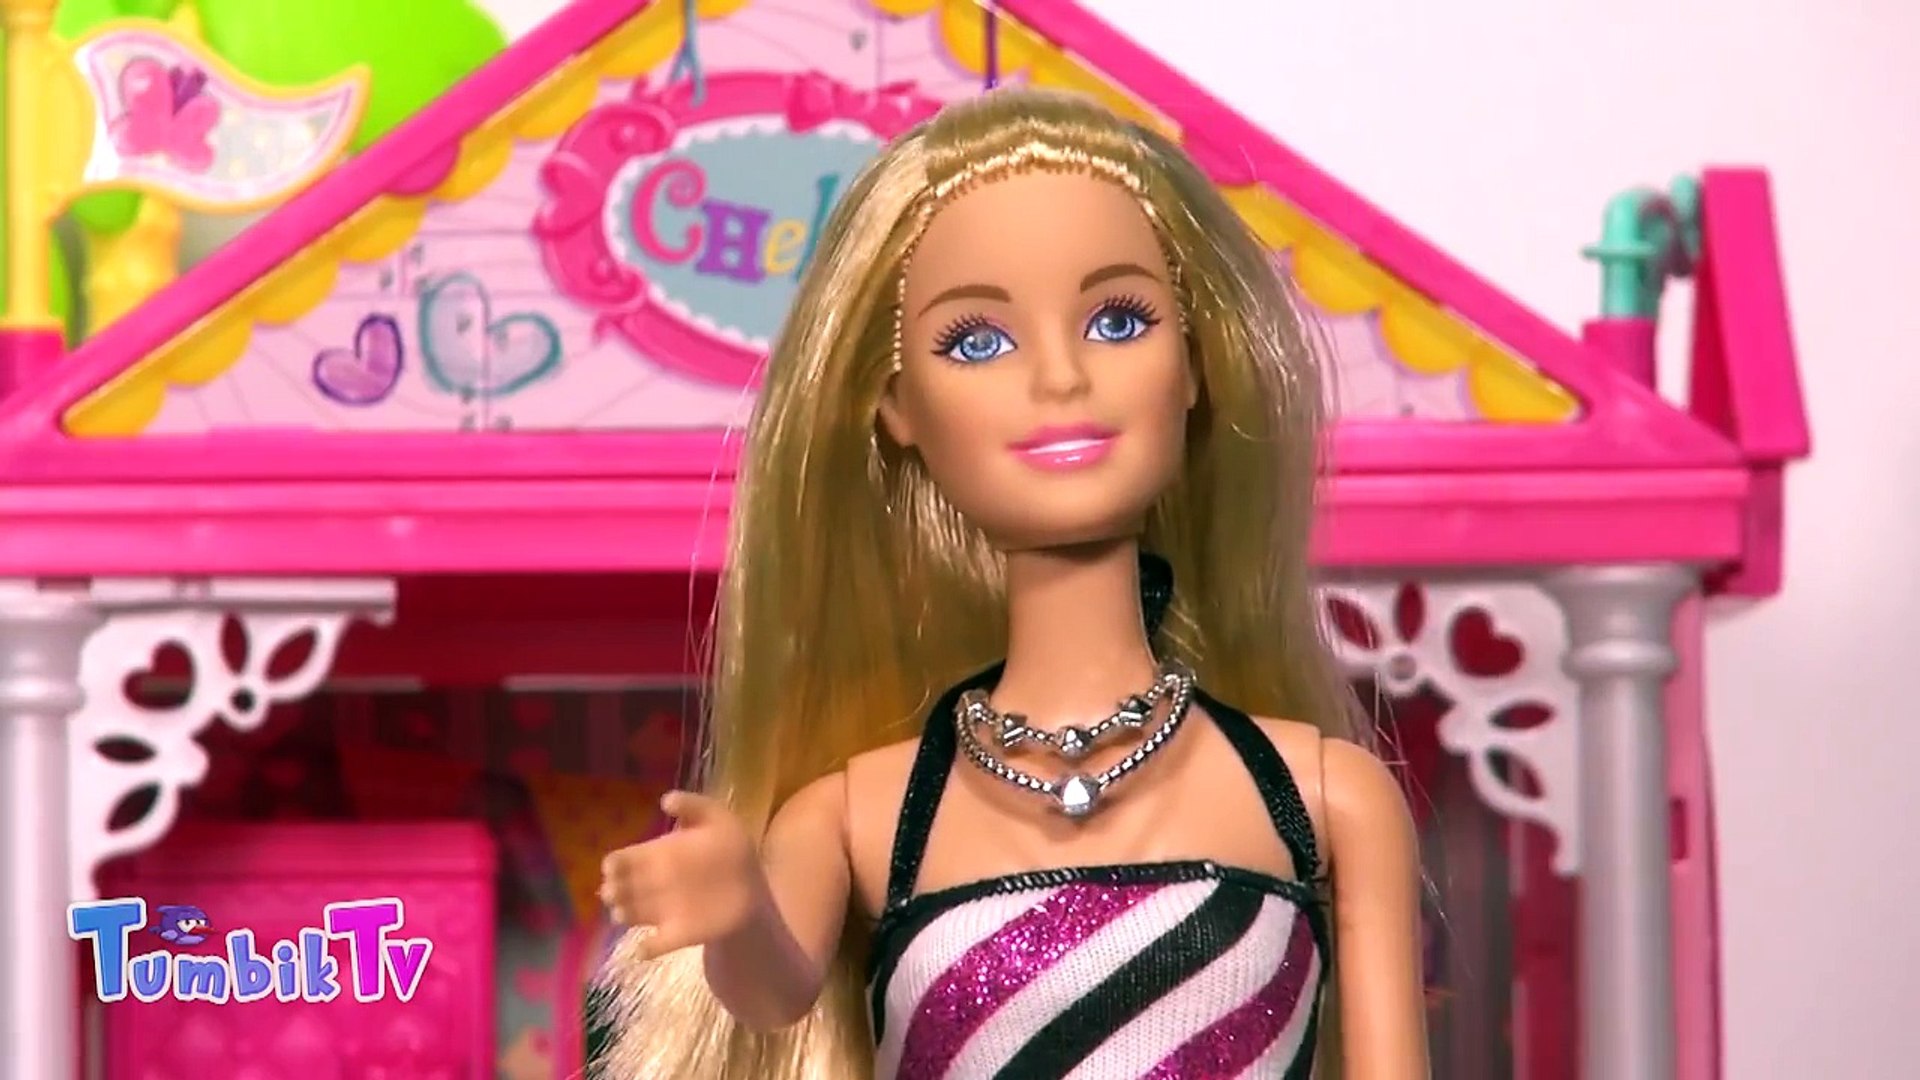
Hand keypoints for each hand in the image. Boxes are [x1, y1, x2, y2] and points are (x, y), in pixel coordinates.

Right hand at [600, 791, 768, 962]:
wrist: (753, 884)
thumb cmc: (731, 849)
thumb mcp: (717, 818)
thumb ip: (693, 806)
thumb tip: (665, 799)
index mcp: (656, 855)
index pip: (622, 860)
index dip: (613, 864)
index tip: (613, 866)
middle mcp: (653, 883)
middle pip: (620, 888)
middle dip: (612, 890)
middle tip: (613, 892)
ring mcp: (663, 910)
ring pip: (630, 914)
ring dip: (624, 916)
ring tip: (625, 913)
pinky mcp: (677, 933)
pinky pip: (655, 945)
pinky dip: (647, 948)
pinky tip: (646, 946)